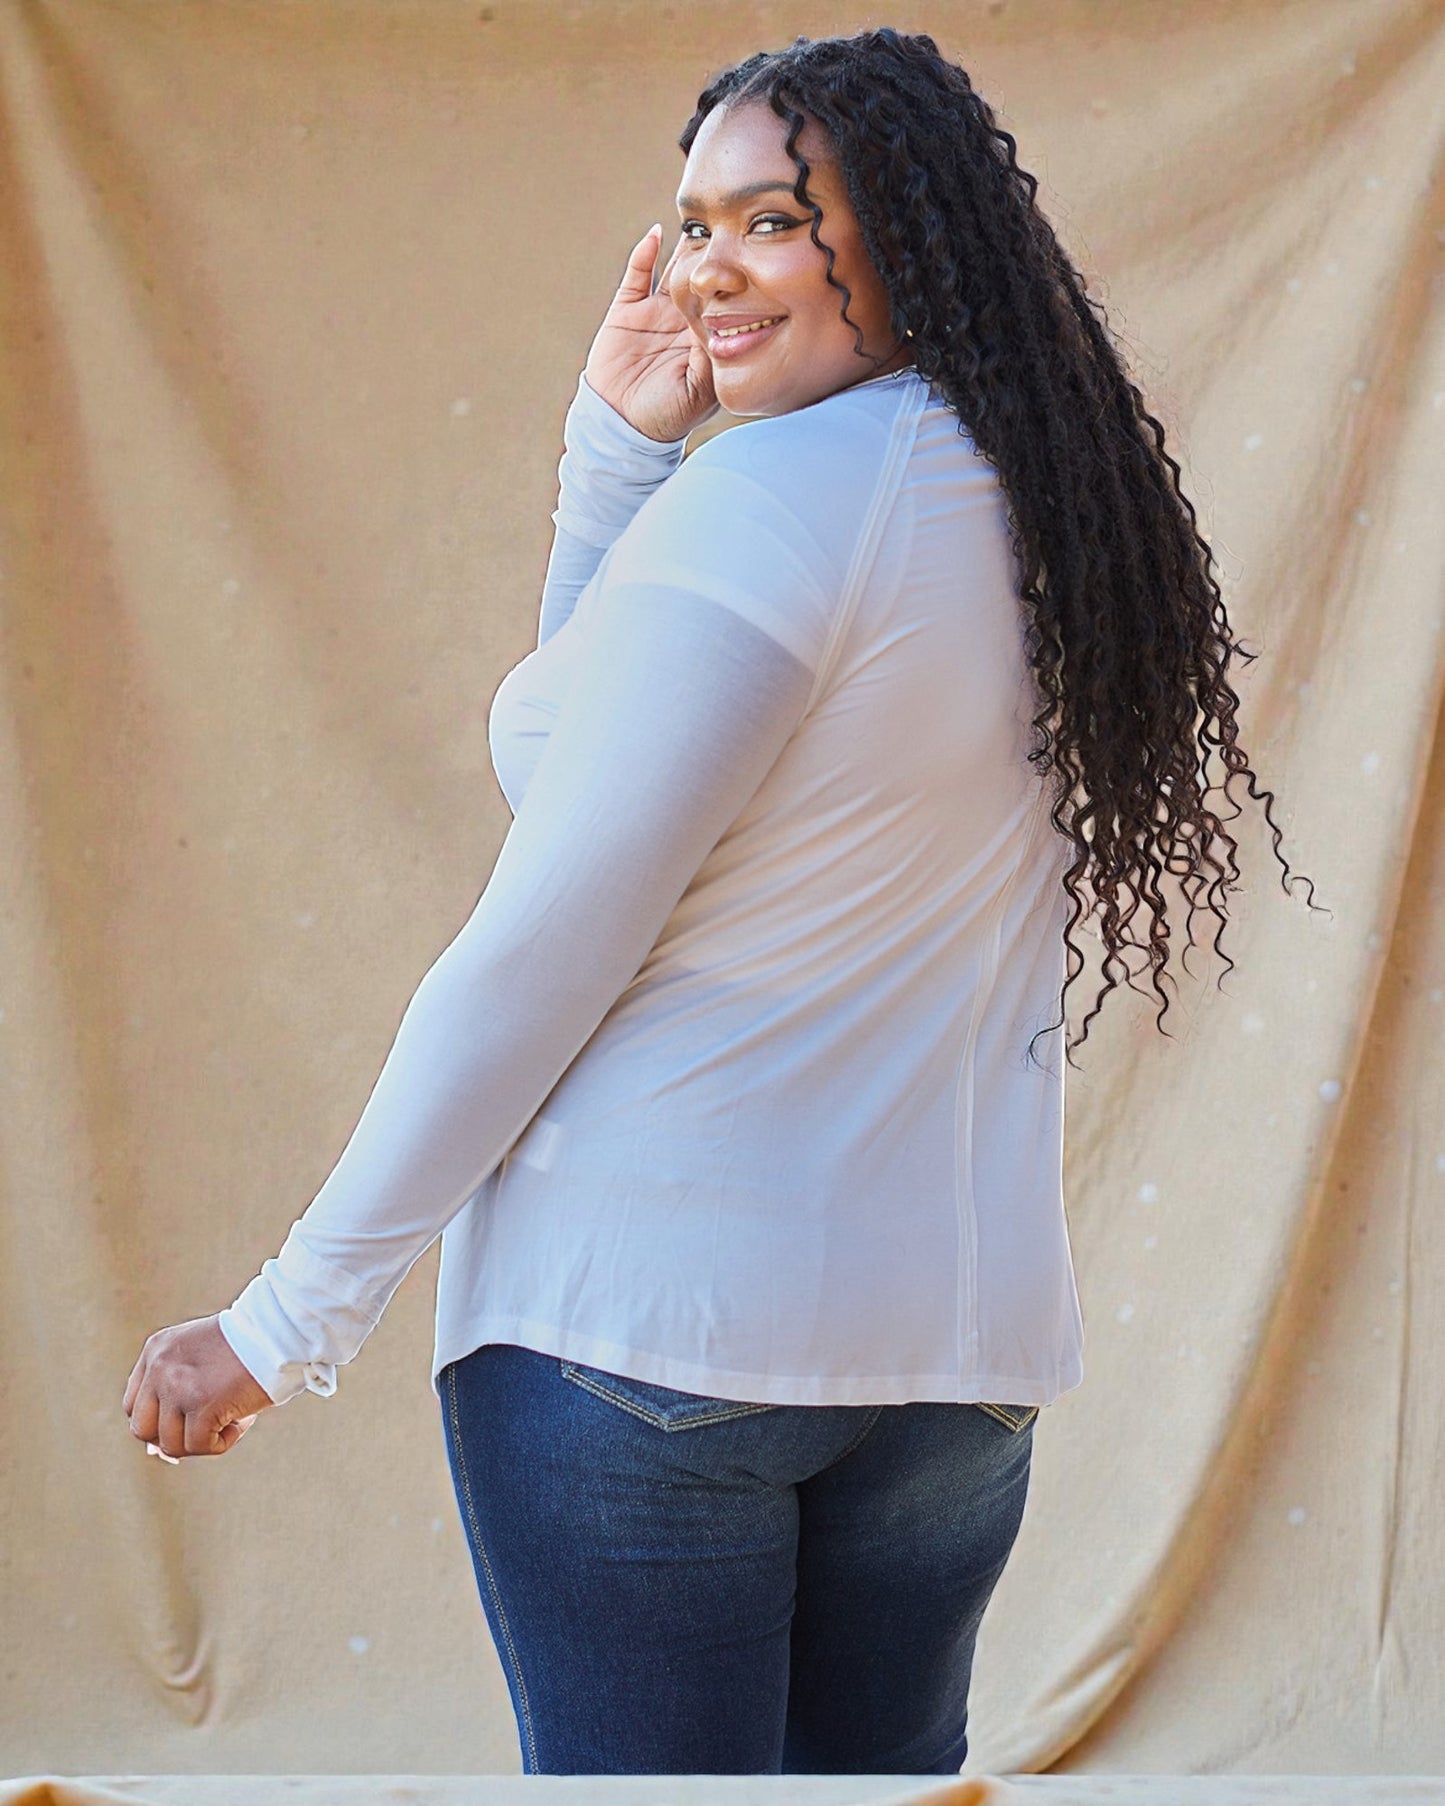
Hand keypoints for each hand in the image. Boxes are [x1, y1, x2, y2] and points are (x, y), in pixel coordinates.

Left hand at [123, 1313, 274, 1459]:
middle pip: (142, 1429)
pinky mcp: (202, 1404)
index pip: (134, 1405)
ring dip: (203, 1441)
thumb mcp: (200, 1358)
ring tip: (233, 1418)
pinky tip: (243, 1420)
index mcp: (156, 1351)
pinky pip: (200, 1445)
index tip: (187, 1424)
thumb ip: (174, 1392)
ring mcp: (178, 1386)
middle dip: (173, 1437)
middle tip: (207, 1428)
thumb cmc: (249, 1344)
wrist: (280, 1329)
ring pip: (170, 1444)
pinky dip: (223, 1442)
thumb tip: (156, 1451)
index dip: (158, 1423)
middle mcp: (160, 1367)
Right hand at [582, 225, 718, 443]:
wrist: (622, 426)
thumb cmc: (667, 418)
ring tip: (699, 219)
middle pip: (703, 277)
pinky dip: (645, 252)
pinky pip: (638, 275)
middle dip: (715, 253)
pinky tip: (657, 233)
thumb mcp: (700, 393)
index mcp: (706, 338)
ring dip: (685, 247)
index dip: (738, 280)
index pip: (727, 300)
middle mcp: (684, 320)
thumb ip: (712, 360)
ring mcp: (655, 313)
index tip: (752, 255)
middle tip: (731, 222)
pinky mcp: (627, 311)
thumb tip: (725, 324)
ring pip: (674, 269)